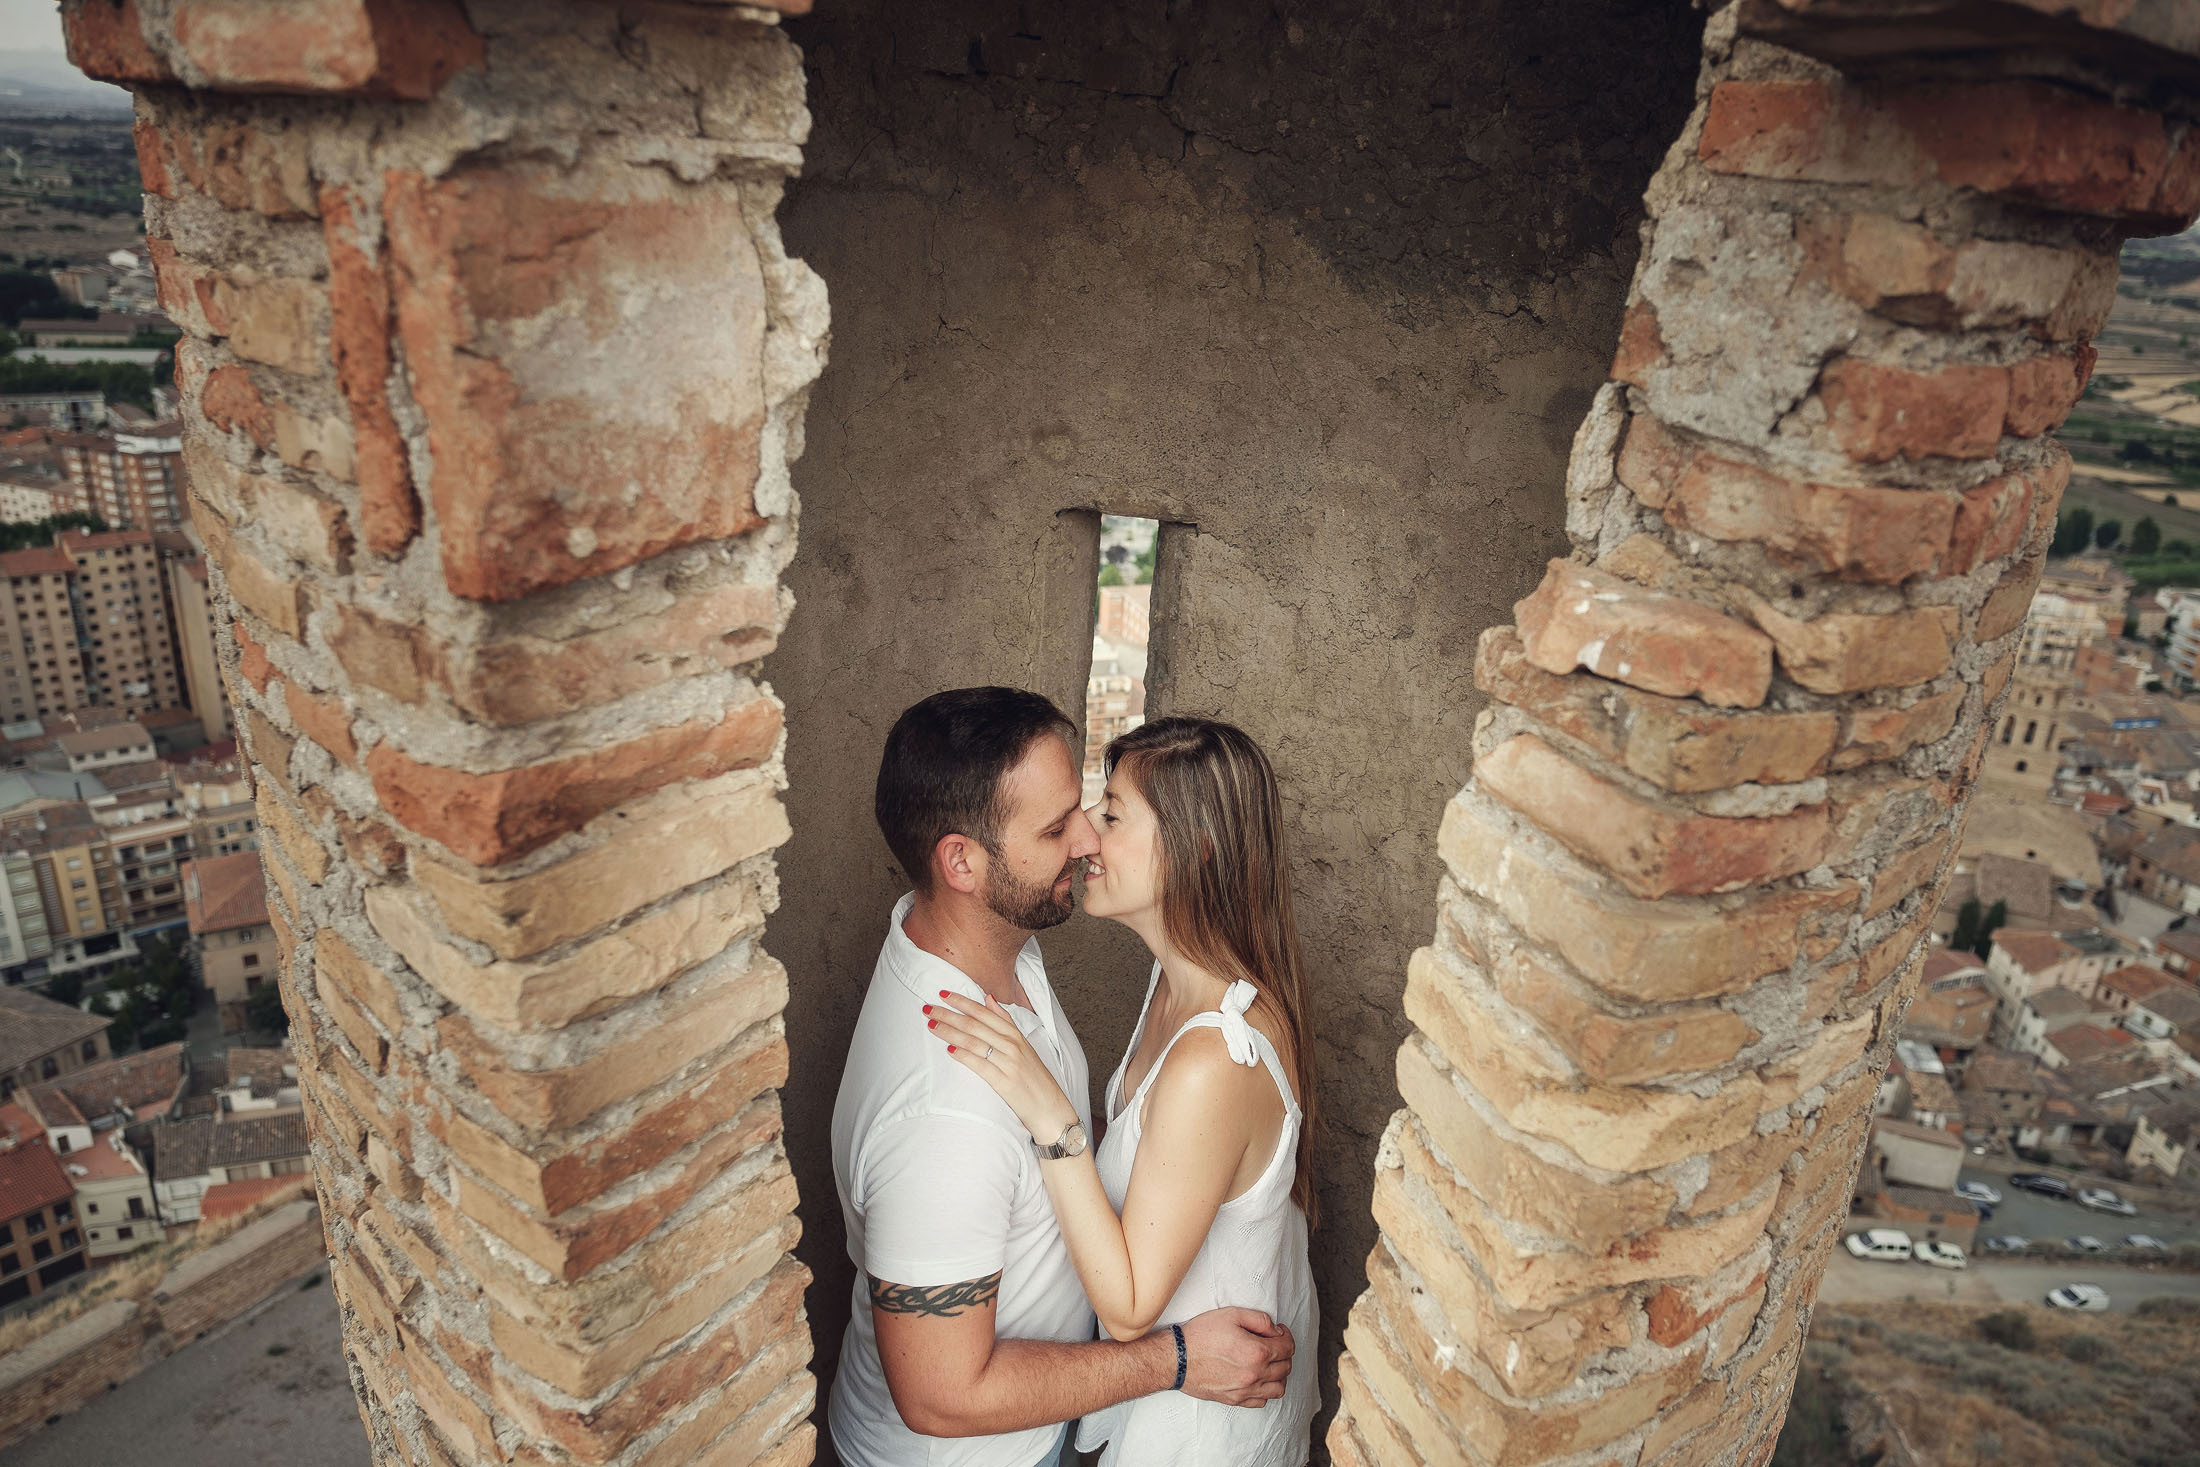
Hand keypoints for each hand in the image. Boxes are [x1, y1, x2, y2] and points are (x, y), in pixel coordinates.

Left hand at [927, 991, 1078, 1140]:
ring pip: (973, 1042)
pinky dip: (963, 1056)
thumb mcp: (1024, 1044)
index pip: (984, 1012)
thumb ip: (1005, 1021)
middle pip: (974, 1025)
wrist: (1050, 1107)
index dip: (962, 1001)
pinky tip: (949, 1050)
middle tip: (928, 1008)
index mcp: (1016, 1035)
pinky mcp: (1004, 1082)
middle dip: (948, 1014)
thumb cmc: (1035, 1077)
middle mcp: (1012, 1045)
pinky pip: (980, 1065)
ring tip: (932, 1025)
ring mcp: (1009, 1063)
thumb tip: (988, 998)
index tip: (943, 993)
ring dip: (950, 1032)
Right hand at [1177, 1307, 1291, 1407]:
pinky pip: (1262, 1401)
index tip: (1279, 1331)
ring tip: (1270, 1363)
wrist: (1177, 1359)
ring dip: (1280, 1374)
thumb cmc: (1200, 1335)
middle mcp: (1255, 1374)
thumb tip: (1276, 1331)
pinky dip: (1266, 1391)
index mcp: (1257, 1352)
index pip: (1288, 1347)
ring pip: (1279, 1388)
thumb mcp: (1231, 1314)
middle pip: (1286, 1367)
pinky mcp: (1235, 1400)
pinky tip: (1258, 1379)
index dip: (1287, 1336)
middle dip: (1285, 1353)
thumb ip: (1260, 1320)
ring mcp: (1245, 1390)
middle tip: (1274, 1344)